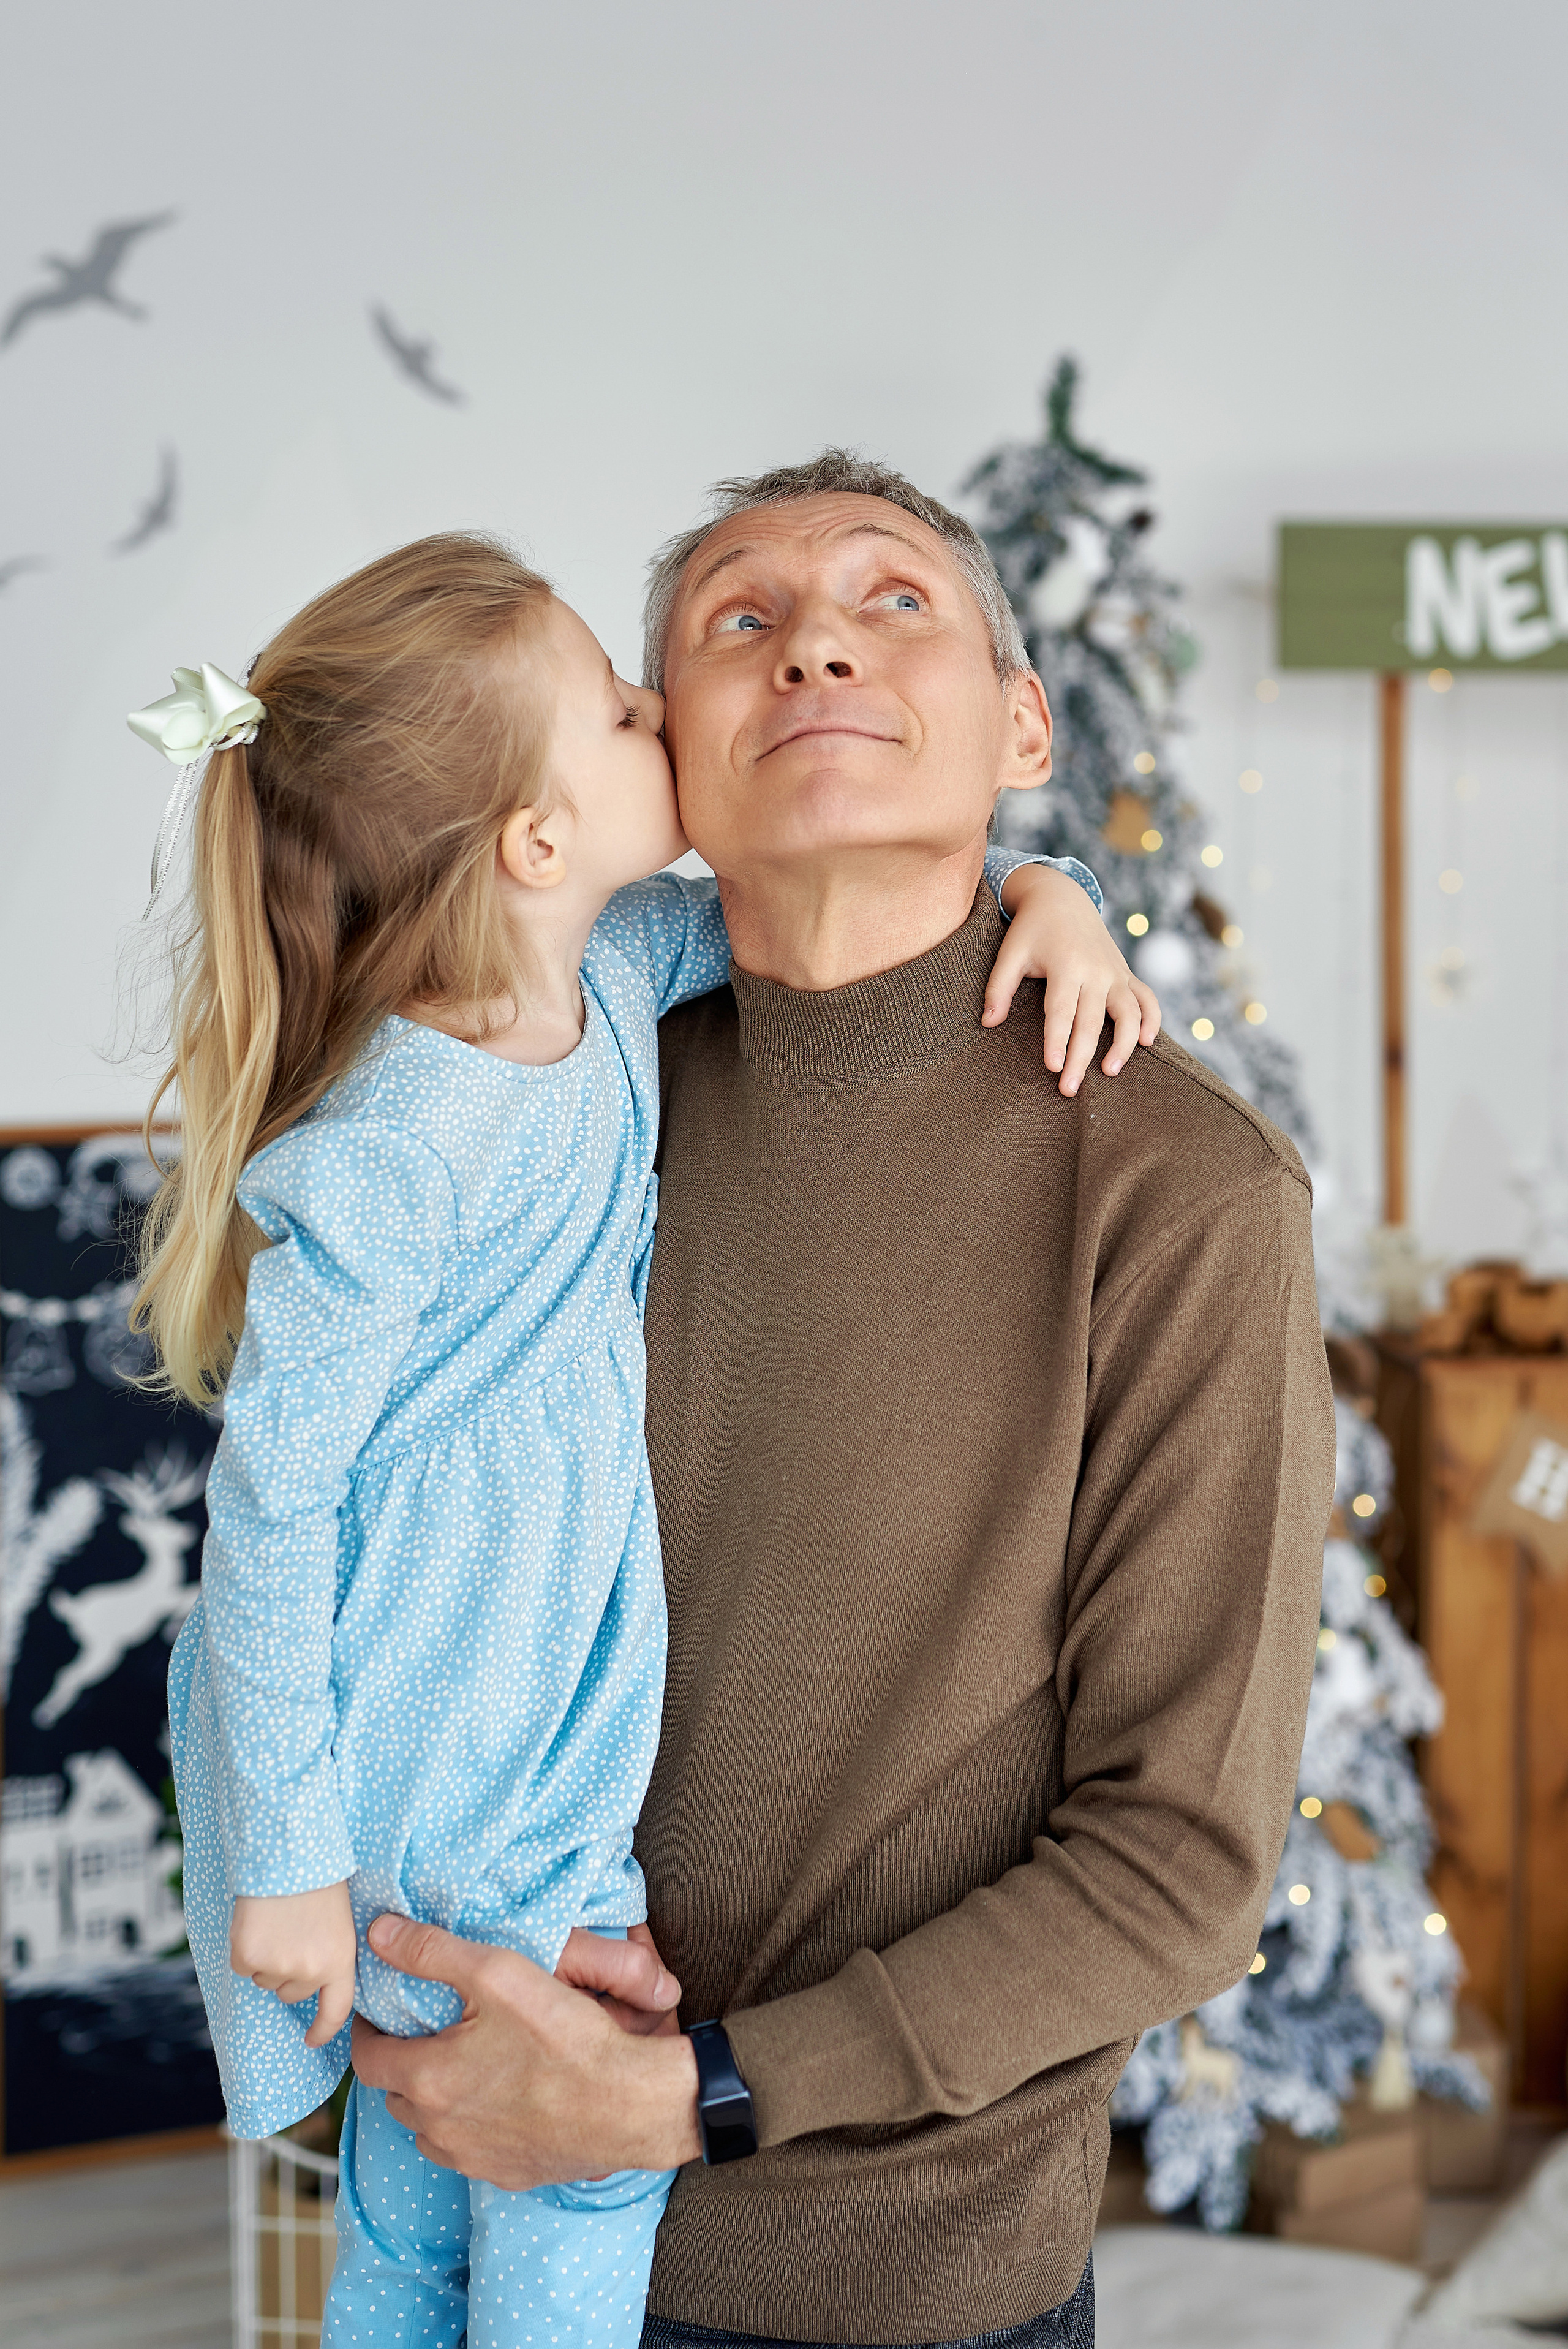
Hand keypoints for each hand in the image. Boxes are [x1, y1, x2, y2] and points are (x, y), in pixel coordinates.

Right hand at [230, 1882, 356, 2048]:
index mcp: (341, 1959)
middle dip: (287, 1970)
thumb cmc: (317, 1877)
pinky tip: (257, 1921)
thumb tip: (309, 1981)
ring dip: (266, 1956)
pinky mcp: (247, 1958)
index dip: (323, 2029)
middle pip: (290, 1992)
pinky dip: (245, 1947)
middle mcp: (311, 1971)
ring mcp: (278, 1967)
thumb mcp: (338, 1919)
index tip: (311, 2040)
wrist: (290, 1850)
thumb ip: (328, 1952)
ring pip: (264, 1978)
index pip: (336, 2010)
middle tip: (291, 1932)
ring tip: (277, 1919)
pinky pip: (242, 1966)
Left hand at [352, 1912, 700, 2186]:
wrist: (628, 2103)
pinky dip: (467, 2128)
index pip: (367, 2059)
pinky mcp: (506, 2176)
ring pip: (428, 2129)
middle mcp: (439, 2129)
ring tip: (459, 2066)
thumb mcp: (498, 1973)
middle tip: (424, 2033)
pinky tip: (496, 2102)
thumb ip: (431, 1951)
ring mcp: (472, 2159)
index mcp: (428, 2079)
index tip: (379, 2014)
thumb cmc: (565, 2036)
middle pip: (395, 2095)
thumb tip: (378, 1934)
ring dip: (431, 2101)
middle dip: (401, 2063)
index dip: (367, 2031)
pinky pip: (466, 2153)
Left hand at [986, 865, 1161, 1095]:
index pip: (1061, 1010)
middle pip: (1092, 1021)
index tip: (1052, 1067)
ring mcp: (1115, 973)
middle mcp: (1095, 970)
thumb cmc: (1031, 930)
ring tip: (1109, 1072)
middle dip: (1081, 1057)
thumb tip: (988, 1023)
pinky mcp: (1126, 975)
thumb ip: (998, 987)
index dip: (1057, 1040)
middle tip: (1069, 1089)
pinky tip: (1146, 1043)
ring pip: (1129, 1013)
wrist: (1063, 898)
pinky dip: (1152, 1020)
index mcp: (1065, 964)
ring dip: (1123, 1044)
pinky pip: (1147, 999)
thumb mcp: (1010, 953)